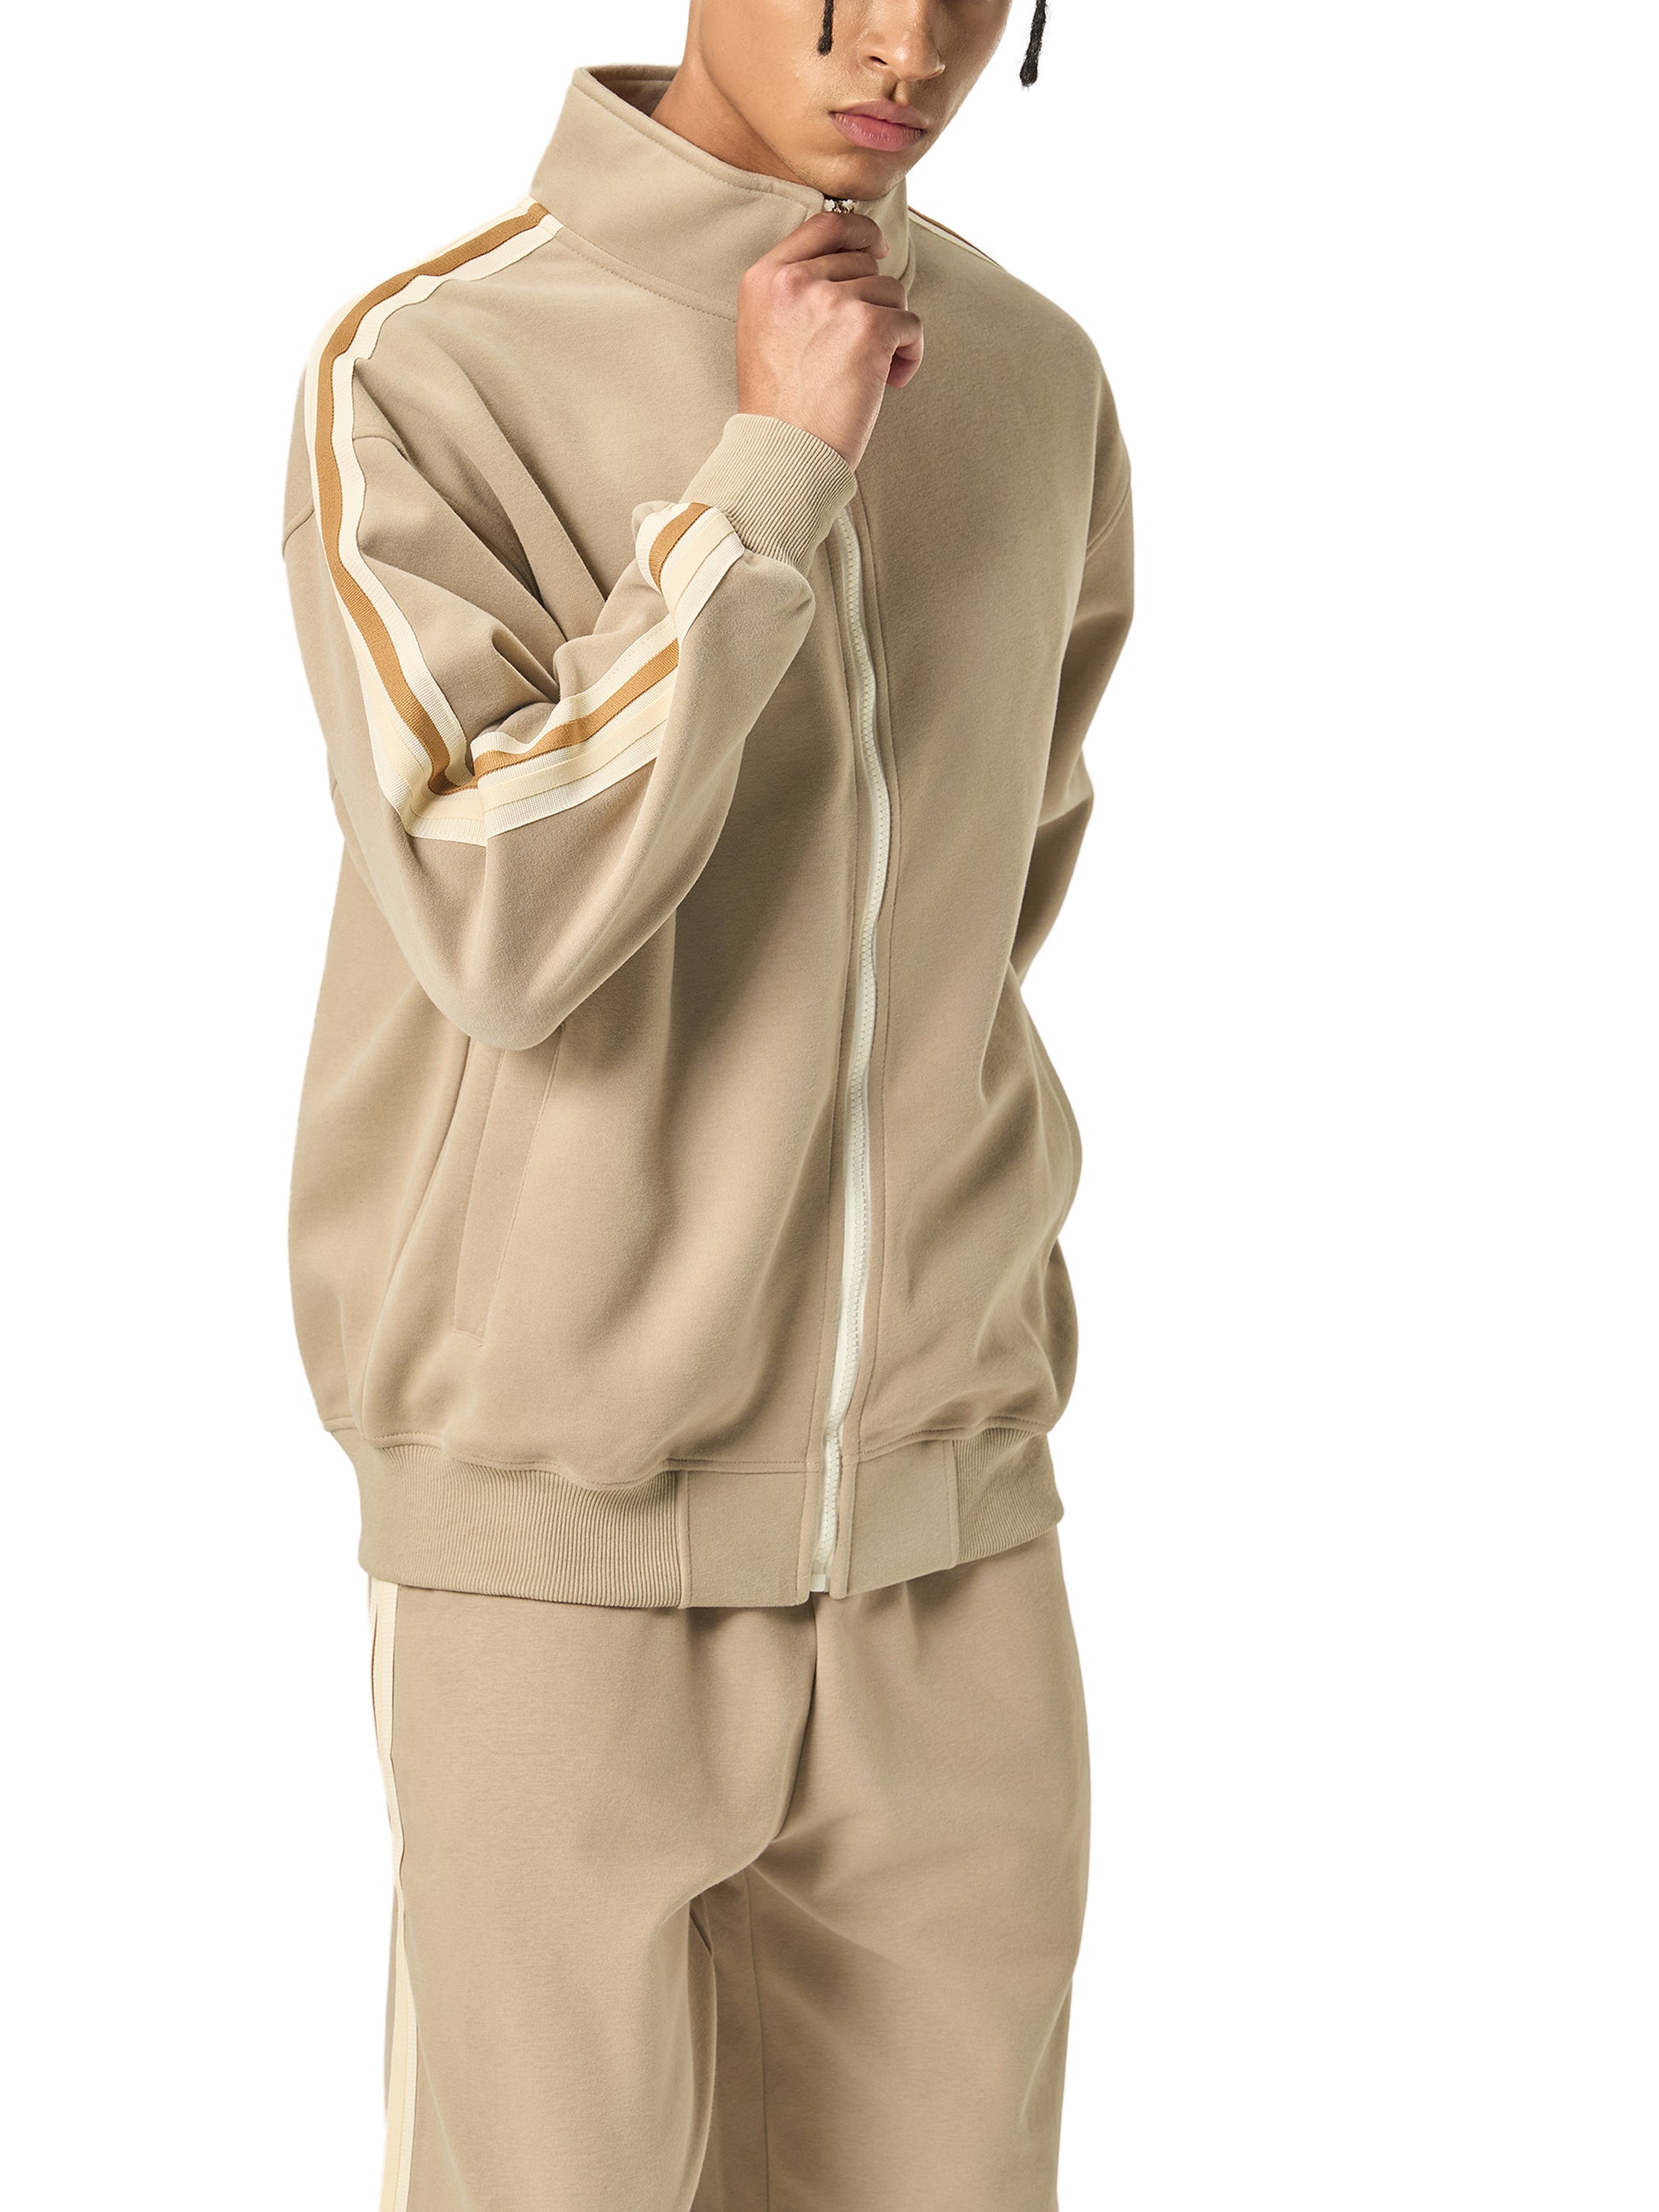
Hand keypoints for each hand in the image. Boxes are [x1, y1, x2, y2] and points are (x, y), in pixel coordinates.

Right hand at [736, 210, 923, 469]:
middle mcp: (795, 281)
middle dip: (874, 301)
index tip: (877, 250)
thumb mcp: (765, 332)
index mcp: (765, 278)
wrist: (783, 453)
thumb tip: (857, 261)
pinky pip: (912, 323)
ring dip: (892, 331)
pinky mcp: (868, 328)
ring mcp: (832, 301)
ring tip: (872, 372)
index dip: (859, 231)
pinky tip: (890, 382)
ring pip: (892, 292)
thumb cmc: (779, 408)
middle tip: (860, 348)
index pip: (825, 224)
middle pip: (864, 263)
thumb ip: (795, 292)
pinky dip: (910, 354)